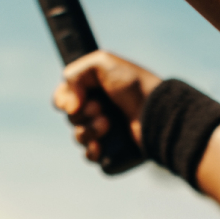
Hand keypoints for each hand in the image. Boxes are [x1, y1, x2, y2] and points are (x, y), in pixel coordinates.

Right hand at [54, 50, 162, 169]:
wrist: (156, 110)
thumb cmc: (133, 85)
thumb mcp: (101, 63)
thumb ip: (74, 75)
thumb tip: (69, 107)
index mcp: (94, 89)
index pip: (63, 98)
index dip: (64, 100)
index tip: (77, 100)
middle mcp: (98, 109)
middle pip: (70, 118)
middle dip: (83, 114)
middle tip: (102, 109)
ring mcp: (105, 131)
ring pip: (78, 137)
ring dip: (88, 130)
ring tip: (108, 125)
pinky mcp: (112, 149)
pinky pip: (90, 155)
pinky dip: (92, 151)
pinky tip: (100, 146)